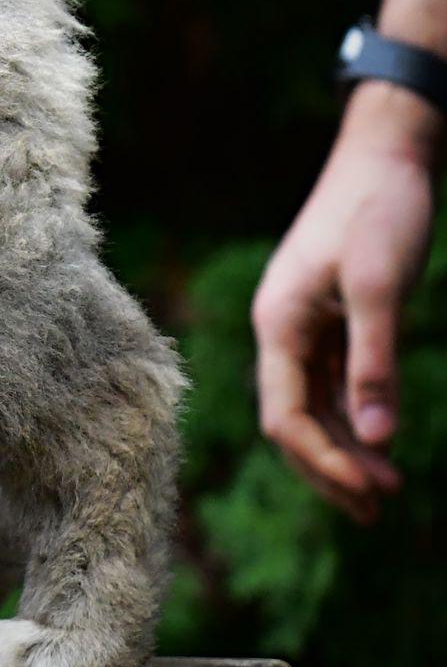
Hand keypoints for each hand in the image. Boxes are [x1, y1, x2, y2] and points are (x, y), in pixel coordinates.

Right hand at [250, 82, 436, 521]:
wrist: (386, 154)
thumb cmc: (380, 211)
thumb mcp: (382, 288)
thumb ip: (375, 364)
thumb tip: (377, 440)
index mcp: (280, 324)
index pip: (285, 415)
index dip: (323, 462)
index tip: (373, 495)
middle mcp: (282, 330)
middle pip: (292, 420)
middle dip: (331, 470)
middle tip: (380, 512)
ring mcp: (304, 325)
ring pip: (312, 405)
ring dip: (344, 450)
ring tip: (386, 491)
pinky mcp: (330, 317)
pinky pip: (332, 383)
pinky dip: (353, 417)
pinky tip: (381, 439)